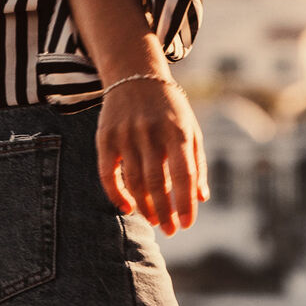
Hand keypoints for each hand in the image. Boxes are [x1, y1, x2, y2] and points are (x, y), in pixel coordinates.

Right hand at [96, 79, 208, 234]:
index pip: (183, 175)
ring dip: (144, 207)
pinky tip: (128, 208)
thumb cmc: (169, 109)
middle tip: (171, 230)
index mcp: (177, 131)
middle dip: (164, 212)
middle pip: (156, 183)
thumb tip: (200, 198)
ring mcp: (125, 134)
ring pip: (133, 182)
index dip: (185, 203)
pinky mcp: (105, 137)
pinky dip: (116, 195)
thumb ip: (197, 163)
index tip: (187, 224)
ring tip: (154, 220)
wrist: (135, 75)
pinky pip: (107, 174)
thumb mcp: (190, 129)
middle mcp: (150, 132)